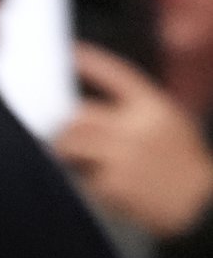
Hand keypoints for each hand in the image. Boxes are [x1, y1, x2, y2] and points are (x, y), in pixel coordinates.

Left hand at [56, 44, 212, 237]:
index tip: (71, 53)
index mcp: (153, 107)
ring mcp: (123, 156)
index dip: (91, 61)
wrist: (197, 204)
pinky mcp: (112, 184)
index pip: (117, 74)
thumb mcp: (170, 122)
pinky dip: (77, 177)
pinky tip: (89, 180)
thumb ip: (136, 110)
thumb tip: (89, 106)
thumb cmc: (181, 163)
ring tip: (70, 157)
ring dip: (63, 149)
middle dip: (66, 125)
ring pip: (71, 142)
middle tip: (60, 132)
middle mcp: (137, 127)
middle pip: (80, 114)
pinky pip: (78, 174)